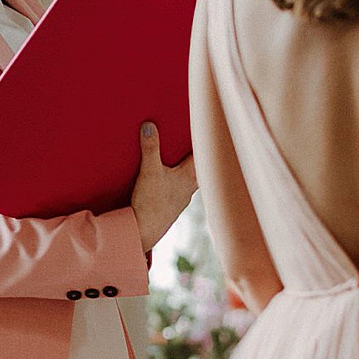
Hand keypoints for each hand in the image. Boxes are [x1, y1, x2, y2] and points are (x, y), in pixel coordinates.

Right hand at [132, 125, 196, 253]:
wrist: (144, 232)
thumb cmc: (151, 204)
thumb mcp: (149, 171)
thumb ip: (151, 148)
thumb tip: (149, 125)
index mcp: (189, 177)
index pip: (204, 157)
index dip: (208, 144)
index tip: (213, 132)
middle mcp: (190, 188)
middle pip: (200, 168)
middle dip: (199, 155)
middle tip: (200, 141)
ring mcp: (182, 199)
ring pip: (191, 180)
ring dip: (189, 170)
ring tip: (184, 158)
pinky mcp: (172, 207)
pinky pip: (180, 190)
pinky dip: (179, 182)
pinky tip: (171, 181)